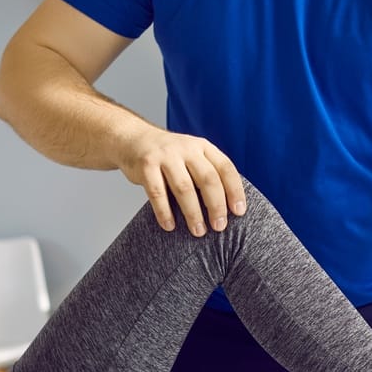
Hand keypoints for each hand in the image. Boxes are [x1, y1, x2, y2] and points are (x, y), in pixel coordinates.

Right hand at [115, 128, 246, 236]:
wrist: (132, 139)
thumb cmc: (170, 157)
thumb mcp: (192, 156)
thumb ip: (208, 173)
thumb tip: (230, 208)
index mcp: (203, 147)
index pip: (225, 168)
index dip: (235, 191)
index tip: (239, 212)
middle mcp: (187, 148)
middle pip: (208, 179)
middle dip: (216, 205)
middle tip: (220, 226)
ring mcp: (165, 156)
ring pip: (184, 188)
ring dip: (193, 213)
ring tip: (198, 231)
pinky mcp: (146, 165)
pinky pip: (157, 193)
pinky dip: (164, 212)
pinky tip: (170, 226)